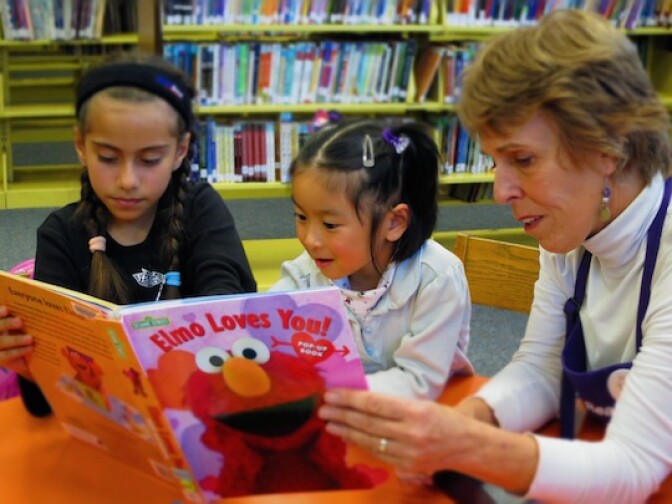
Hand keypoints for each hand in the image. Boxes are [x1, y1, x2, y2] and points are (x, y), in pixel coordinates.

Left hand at [0, 306, 33, 376]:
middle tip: (30, 337)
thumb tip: (41, 356)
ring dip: (7, 324)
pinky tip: (6, 310)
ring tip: (20, 321)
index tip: (31, 348)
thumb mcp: (11, 361)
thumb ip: (20, 362)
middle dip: (15, 340)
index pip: (5, 356)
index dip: (17, 352)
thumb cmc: (7, 352)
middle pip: (0, 342)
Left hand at [318, 388, 472, 476]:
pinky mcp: (406, 467)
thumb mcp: (421, 404)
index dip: (350, 399)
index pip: (374, 404)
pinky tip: (349, 436)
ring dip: (346, 431)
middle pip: (368, 423)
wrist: (467, 446)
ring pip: (369, 440)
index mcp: (414, 412)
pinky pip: (378, 453)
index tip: (332, 394)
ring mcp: (407, 453)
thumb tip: (361, 400)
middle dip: (342, 414)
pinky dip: (361, 443)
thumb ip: (393, 405)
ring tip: (330, 423)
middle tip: (323, 408)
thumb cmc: (443, 418)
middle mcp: (410, 433)